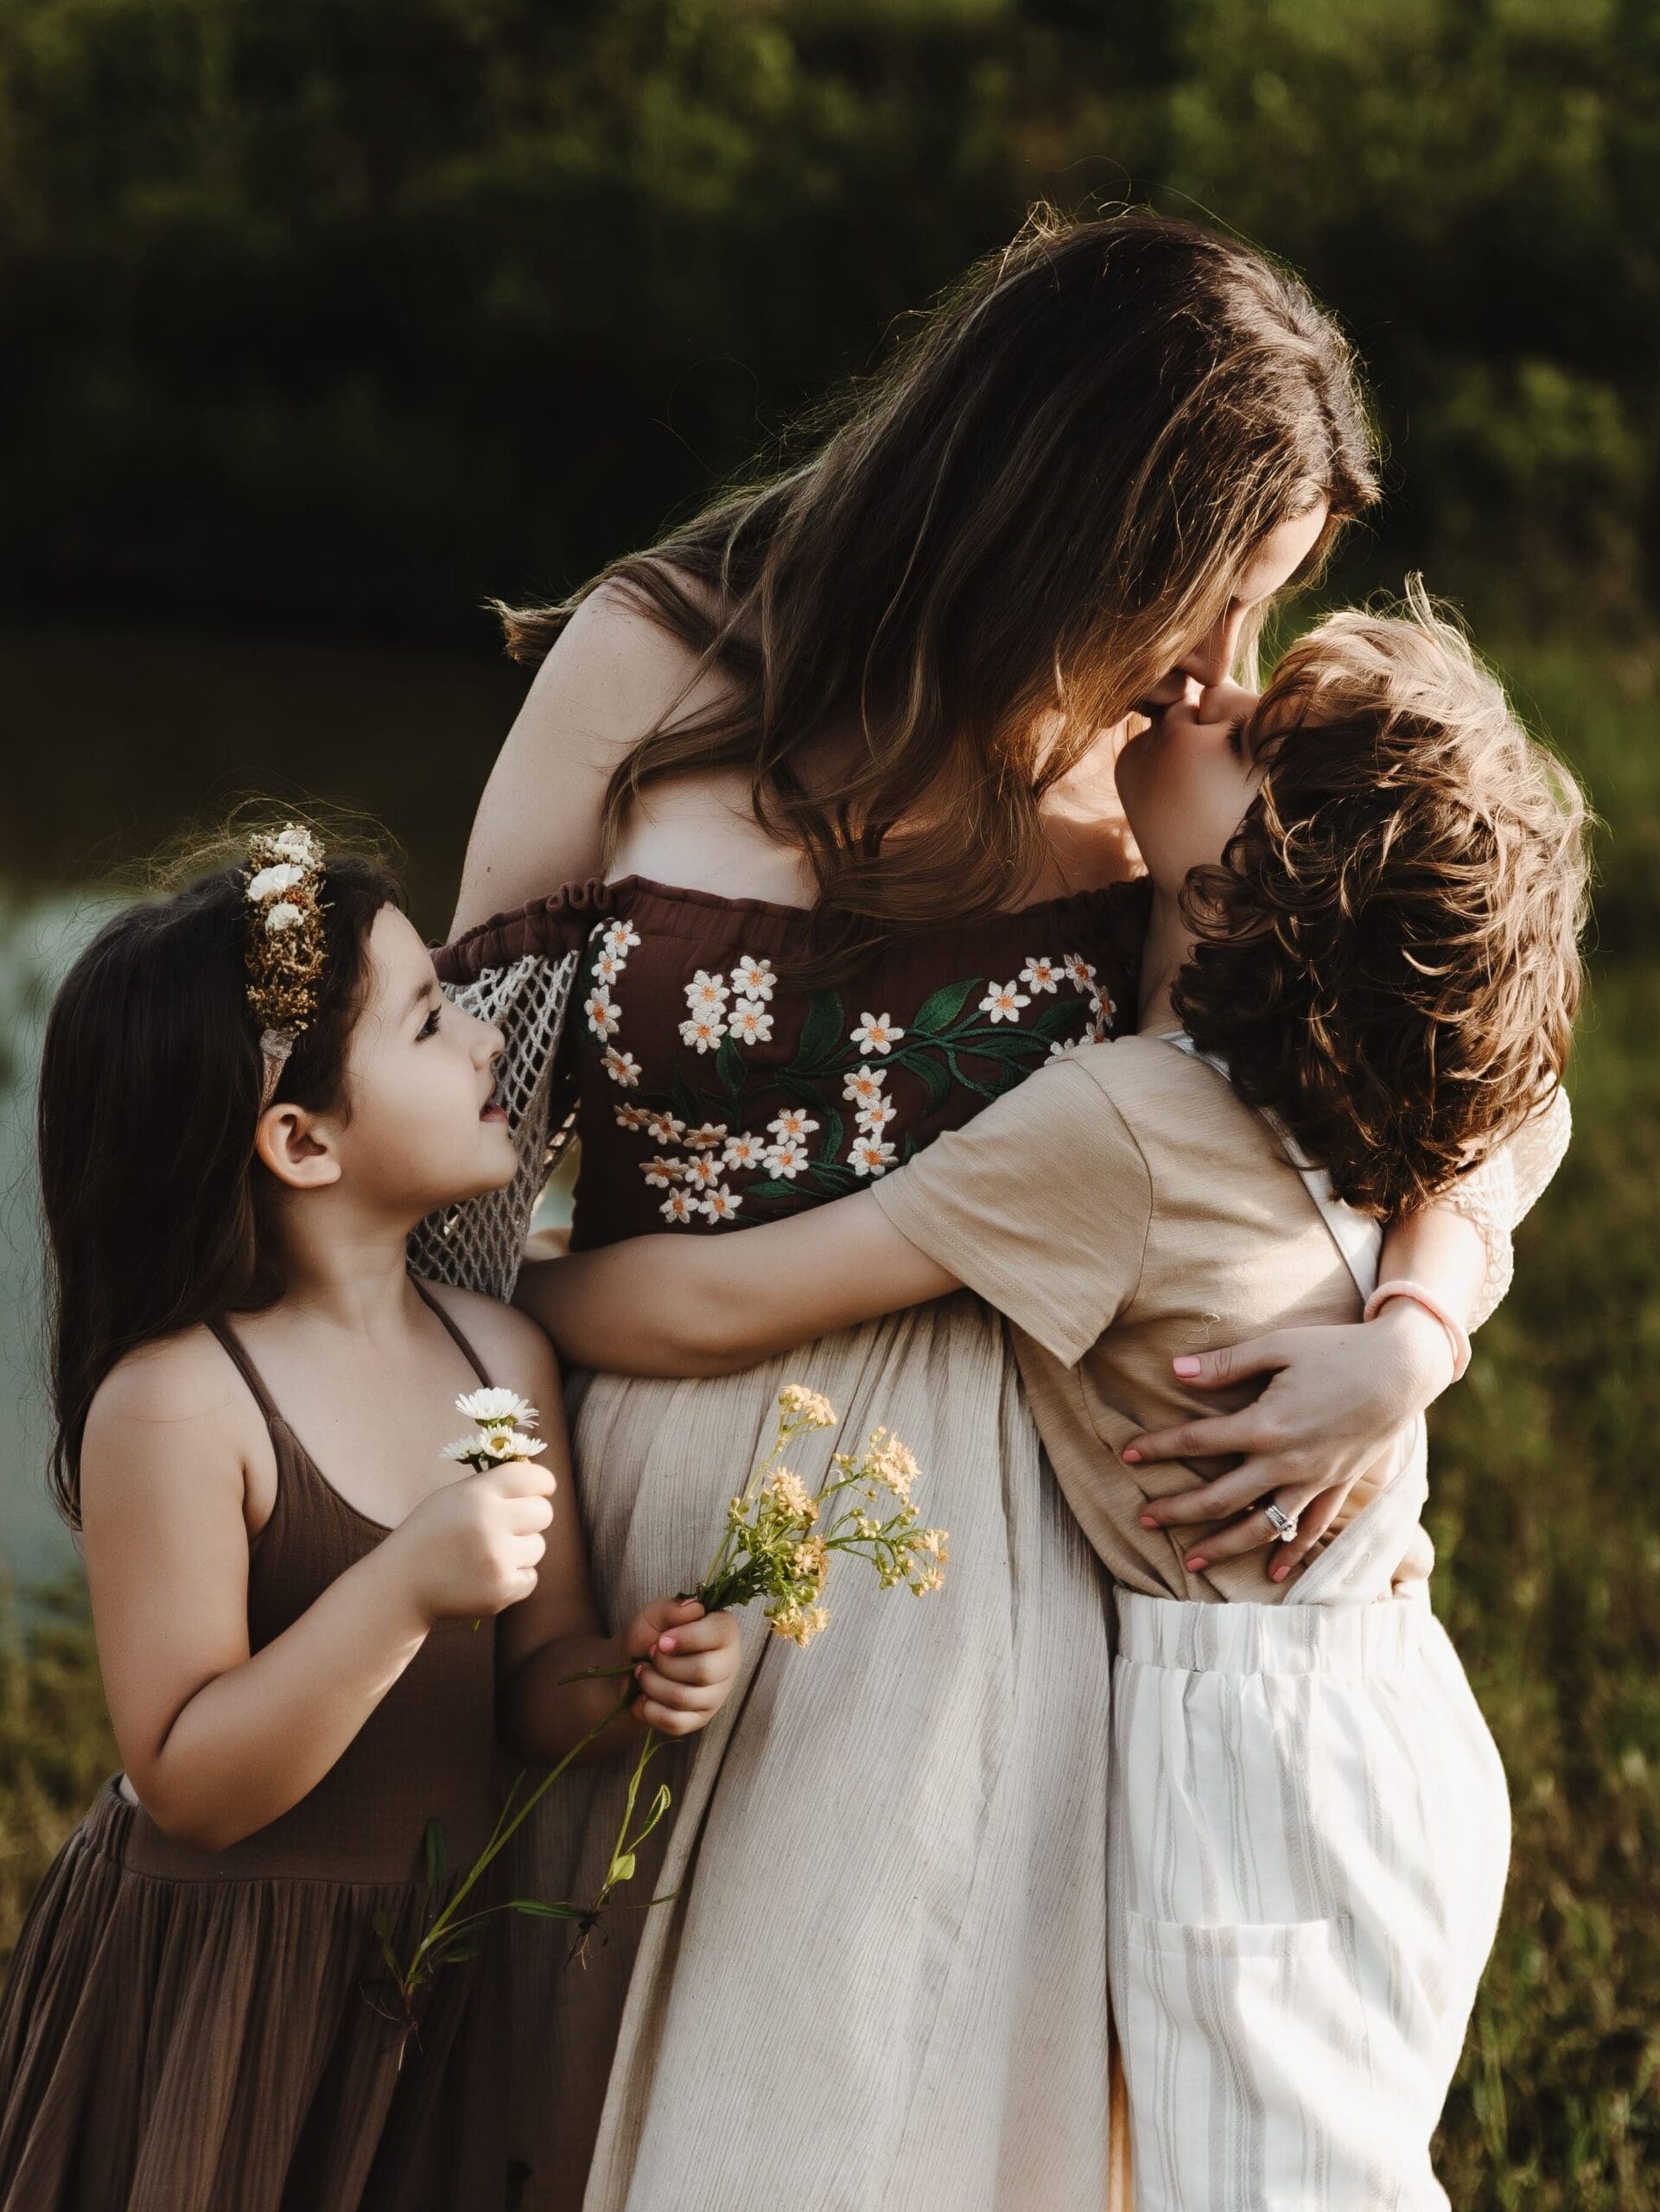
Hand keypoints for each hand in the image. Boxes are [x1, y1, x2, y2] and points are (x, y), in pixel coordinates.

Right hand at [389, 1458, 556, 1624]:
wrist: (401, 1584)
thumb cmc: (430, 1534)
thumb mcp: (452, 1496)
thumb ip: (493, 1486)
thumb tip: (541, 1480)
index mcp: (477, 1495)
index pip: (533, 1478)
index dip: (543, 1483)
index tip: (541, 1490)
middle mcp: (489, 1524)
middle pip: (544, 1512)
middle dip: (532, 1517)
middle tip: (511, 1525)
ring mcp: (496, 1560)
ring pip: (538, 1547)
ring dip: (521, 1550)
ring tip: (489, 1553)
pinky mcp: (500, 1590)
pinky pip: (531, 1577)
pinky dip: (515, 1577)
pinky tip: (488, 1575)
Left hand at [623, 1597, 741, 1737]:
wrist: (629, 1668)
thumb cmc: (651, 1635)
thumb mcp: (656, 1614)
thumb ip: (673, 1607)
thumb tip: (693, 1609)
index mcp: (724, 1632)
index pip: (720, 1634)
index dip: (687, 1638)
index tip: (661, 1641)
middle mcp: (727, 1664)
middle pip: (703, 1670)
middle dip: (665, 1664)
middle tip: (650, 1656)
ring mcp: (715, 1696)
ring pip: (685, 1698)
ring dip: (652, 1684)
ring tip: (643, 1673)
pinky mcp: (698, 1720)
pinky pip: (675, 1722)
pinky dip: (650, 1709)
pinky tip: (644, 1697)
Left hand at [1126, 1304, 1453, 1580]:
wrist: (1403, 1369)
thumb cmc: (1337, 1350)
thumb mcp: (1279, 1347)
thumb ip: (1226, 1364)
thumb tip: (1176, 1370)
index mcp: (1266, 1425)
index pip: (1198, 1442)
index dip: (1158, 1449)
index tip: (1126, 1455)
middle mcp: (1287, 1462)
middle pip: (1221, 1498)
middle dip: (1178, 1510)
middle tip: (1143, 1520)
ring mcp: (1314, 1480)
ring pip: (1261, 1526)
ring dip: (1224, 1547)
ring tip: (1190, 1562)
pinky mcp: (1337, 1486)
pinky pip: (1310, 1529)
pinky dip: (1290, 1553)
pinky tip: (1272, 1574)